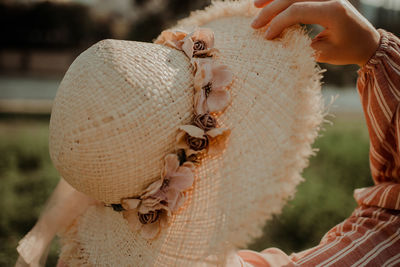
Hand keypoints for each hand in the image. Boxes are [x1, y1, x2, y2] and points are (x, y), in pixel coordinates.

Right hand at [251, 0, 379, 65]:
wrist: (368, 43)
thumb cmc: (350, 50)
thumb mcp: (326, 53)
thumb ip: (303, 46)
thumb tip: (281, 42)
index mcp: (333, 11)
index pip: (298, 11)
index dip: (278, 22)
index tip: (267, 36)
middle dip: (271, 10)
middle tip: (255, 24)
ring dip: (274, 0)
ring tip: (255, 6)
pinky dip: (285, 0)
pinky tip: (271, 2)